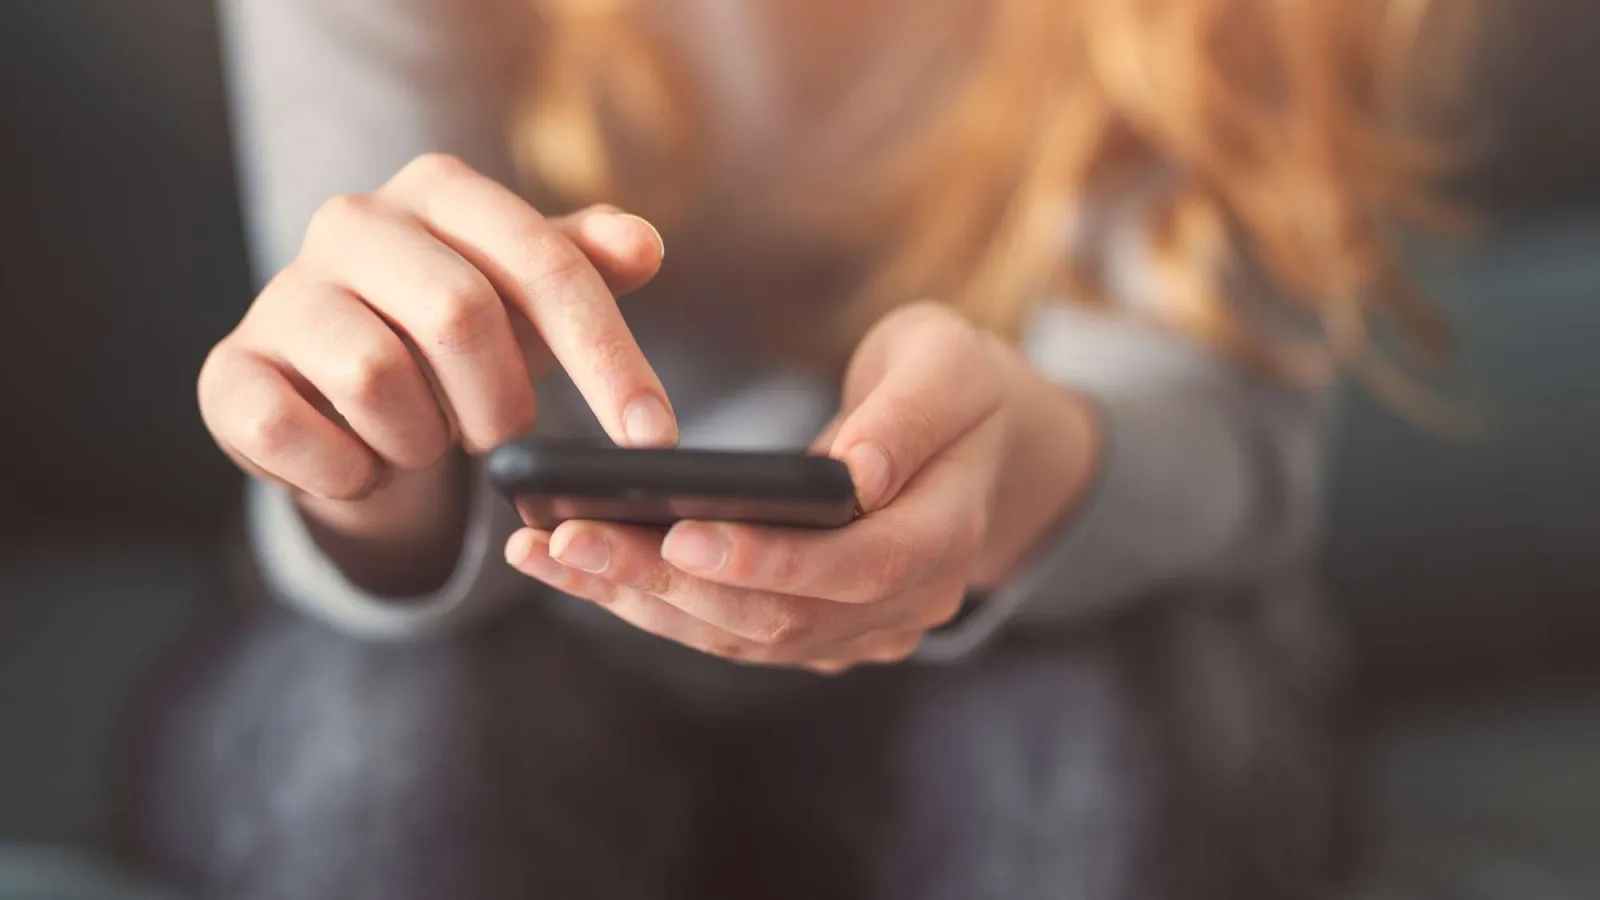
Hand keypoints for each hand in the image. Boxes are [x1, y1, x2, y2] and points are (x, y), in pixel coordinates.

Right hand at [199, 154, 675, 588]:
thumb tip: (644, 244)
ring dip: (422, 439)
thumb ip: (588, 266)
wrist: (339, 394)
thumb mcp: (532, 298)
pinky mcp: (228, 373)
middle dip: (500, 402)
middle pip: (459, 316)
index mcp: (439, 189)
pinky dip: (350, 471)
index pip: (544, 265)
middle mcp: (351, 222)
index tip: (654, 438)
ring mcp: (280, 295)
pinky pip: (294, 434)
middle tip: (497, 432)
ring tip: (421, 434)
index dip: (608, 357)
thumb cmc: (456, 335)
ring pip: (377, 378)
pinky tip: (360, 462)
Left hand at [505, 302, 1073, 673]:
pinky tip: (575, 567)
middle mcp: (903, 606)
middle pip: (779, 617)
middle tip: (570, 542)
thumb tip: (851, 472)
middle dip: (667, 584)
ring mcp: (853, 629)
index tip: (680, 533)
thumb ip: (908, 416)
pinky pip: (723, 629)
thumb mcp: (948, 365)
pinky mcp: (807, 628)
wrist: (967, 438)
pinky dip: (647, 602)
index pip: (859, 568)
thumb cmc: (954, 384)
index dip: (769, 560)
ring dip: (639, 601)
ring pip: (738, 636)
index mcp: (947, 537)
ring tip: (547, 555)